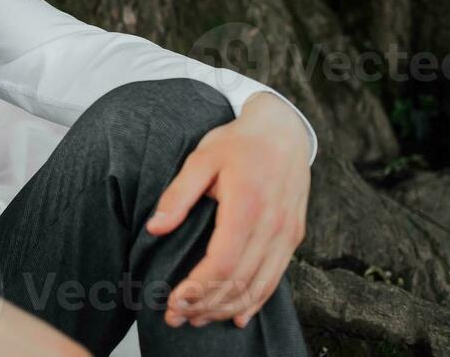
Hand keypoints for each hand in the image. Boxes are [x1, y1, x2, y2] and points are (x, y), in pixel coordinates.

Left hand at [146, 92, 311, 328]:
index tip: (175, 301)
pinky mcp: (294, 237)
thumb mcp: (200, 158)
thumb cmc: (237, 142)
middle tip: (177, 317)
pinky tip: (236, 316)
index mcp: (247, 205)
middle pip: (241, 281)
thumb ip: (177, 195)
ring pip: (259, 286)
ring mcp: (287, 234)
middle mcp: (273, 225)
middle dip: (207, 305)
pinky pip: (276, 279)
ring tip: (198, 318)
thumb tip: (155, 228)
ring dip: (228, 308)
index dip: (199, 287)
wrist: (283, 131)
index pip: (224, 261)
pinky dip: (255, 302)